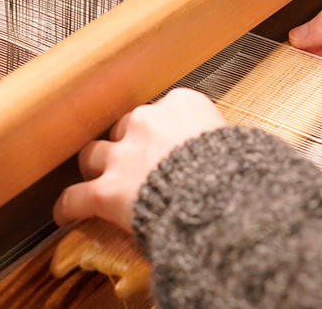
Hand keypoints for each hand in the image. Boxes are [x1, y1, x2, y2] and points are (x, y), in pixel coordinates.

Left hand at [53, 88, 228, 231]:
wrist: (221, 199)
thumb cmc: (242, 175)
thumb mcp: (245, 147)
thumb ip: (231, 147)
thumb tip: (257, 155)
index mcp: (184, 105)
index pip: (169, 108)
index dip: (168, 130)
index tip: (173, 142)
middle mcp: (148, 123)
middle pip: (127, 126)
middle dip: (129, 143)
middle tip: (136, 162)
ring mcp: (124, 155)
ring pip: (94, 154)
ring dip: (96, 166)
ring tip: (96, 178)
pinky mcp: (107, 190)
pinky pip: (76, 197)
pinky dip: (69, 206)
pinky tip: (64, 215)